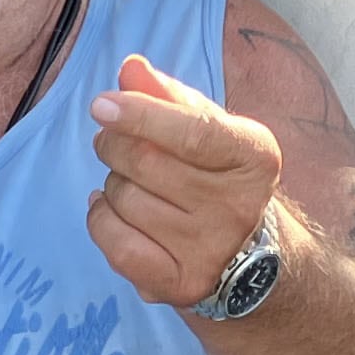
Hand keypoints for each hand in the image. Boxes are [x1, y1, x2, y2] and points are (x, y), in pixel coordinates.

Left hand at [86, 55, 283, 311]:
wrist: (243, 253)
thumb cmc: (215, 174)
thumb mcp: (207, 128)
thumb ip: (170, 97)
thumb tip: (131, 69)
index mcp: (255, 157)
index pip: (193, 131)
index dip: (141, 115)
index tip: (101, 105)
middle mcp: (240, 206)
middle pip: (146, 163)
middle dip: (114, 145)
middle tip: (113, 143)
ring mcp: (211, 250)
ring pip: (124, 200)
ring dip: (111, 184)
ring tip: (131, 186)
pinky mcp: (182, 285)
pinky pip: (115, 243)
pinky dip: (100, 220)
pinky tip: (111, 211)